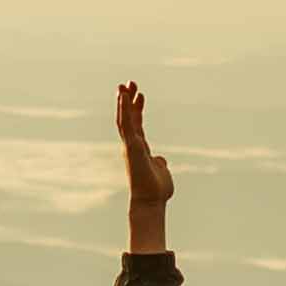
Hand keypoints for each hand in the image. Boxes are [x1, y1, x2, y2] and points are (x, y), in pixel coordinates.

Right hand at [112, 82, 170, 251]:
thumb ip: (160, 163)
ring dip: (124, 102)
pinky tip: (125, 96)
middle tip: (129, 83)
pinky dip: (125, 109)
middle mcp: (132, 145)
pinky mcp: (131, 146)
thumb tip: (161, 160)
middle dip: (128, 101)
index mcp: (140, 149)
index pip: (137, 125)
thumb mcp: (161, 171)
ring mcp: (130, 145)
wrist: (150, 201)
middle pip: (128, 118)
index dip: (137, 109)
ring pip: (124, 119)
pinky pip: (127, 124)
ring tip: (125, 85)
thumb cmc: (157, 191)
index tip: (140, 95)